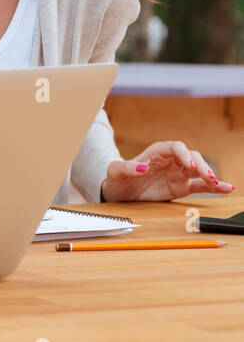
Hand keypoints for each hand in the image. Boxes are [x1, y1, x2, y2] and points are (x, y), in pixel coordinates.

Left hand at [100, 141, 235, 200]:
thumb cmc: (117, 179)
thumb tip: (142, 168)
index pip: (176, 147)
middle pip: (192, 157)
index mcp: (157, 152)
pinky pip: (200, 186)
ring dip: (210, 175)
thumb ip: (125, 168)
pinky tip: (227, 188)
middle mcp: (171, 161)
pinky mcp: (181, 187)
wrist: (119, 193)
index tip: (189, 166)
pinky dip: (214, 188)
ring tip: (218, 183)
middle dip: (201, 165)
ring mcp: (178, 174)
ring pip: (199, 170)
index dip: (185, 155)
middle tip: (207, 177)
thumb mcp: (114, 172)